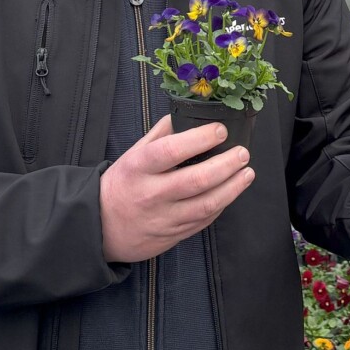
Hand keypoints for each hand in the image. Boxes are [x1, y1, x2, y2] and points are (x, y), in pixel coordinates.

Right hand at [99, 116, 255, 263]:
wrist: (102, 227)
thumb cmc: (122, 184)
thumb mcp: (132, 154)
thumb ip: (159, 135)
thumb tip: (186, 115)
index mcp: (139, 167)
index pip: (171, 151)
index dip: (200, 139)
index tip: (221, 130)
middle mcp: (151, 194)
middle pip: (196, 180)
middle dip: (226, 165)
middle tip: (242, 153)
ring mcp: (164, 217)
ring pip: (206, 204)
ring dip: (232, 188)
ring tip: (247, 173)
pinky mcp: (174, 235)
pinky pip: (204, 220)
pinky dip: (221, 205)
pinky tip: (231, 192)